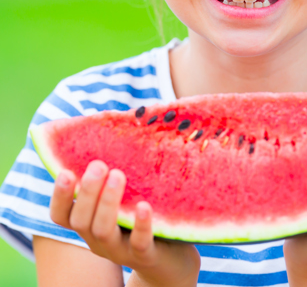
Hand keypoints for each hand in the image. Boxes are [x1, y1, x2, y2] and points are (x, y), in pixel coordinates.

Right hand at [50, 160, 199, 286]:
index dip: (59, 196)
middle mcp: (98, 239)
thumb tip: (111, 125)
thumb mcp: (125, 198)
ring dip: (108, 203)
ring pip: (103, 232)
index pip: (62, 215)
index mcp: (90, 223)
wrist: (172, 258)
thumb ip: (113, 175)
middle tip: (98, 165)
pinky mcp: (146, 255)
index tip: (65, 172)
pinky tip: (144, 206)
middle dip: (87, 192)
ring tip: (118, 175)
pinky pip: (139, 244)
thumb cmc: (142, 217)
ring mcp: (120, 250)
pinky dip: (140, 225)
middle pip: (81, 221)